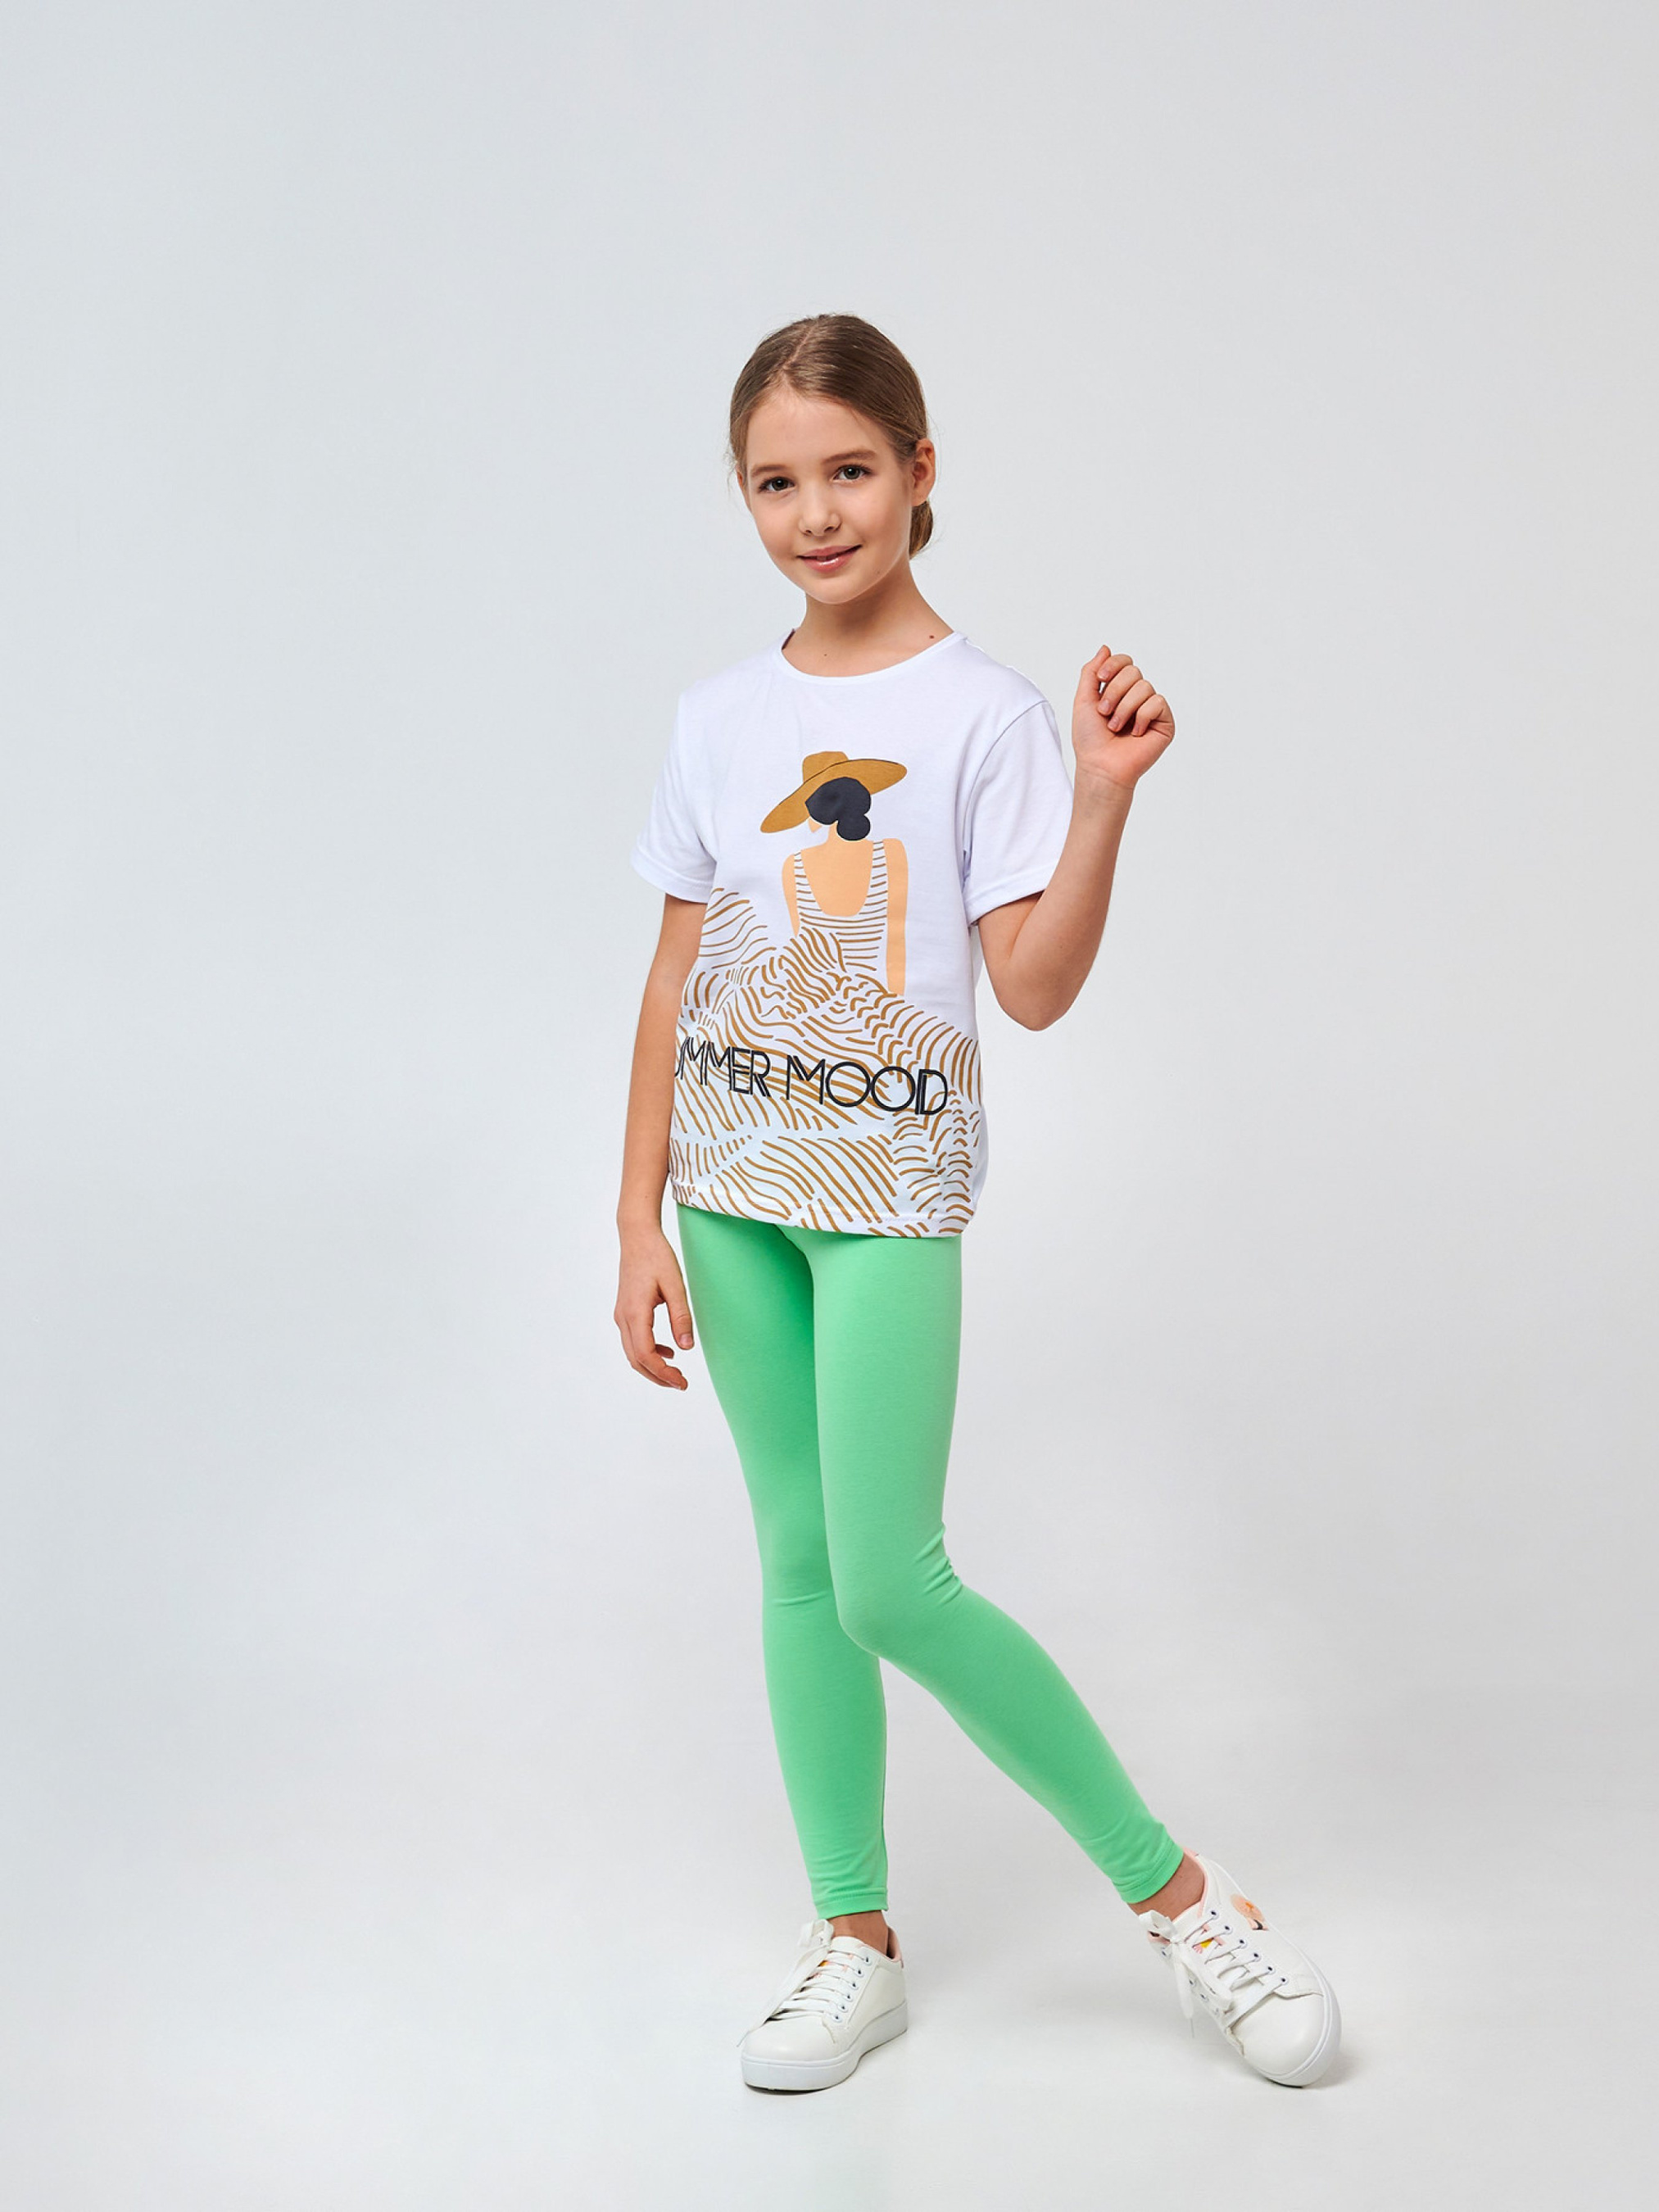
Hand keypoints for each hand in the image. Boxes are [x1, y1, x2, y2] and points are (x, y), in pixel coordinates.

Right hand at [614, 1224, 694, 1389]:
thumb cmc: (657, 1256)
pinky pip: (633, 1340)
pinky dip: (648, 1352)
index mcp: (635, 1313)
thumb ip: (681, 1317)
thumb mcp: (675, 1285)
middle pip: (636, 1360)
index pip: (646, 1354)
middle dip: (658, 1376)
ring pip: (632, 1353)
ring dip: (652, 1367)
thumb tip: (687, 1347)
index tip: (682, 1382)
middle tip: (682, 1384)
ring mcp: (621, 1315)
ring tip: (676, 1374)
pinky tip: (668, 1351)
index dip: (663, 1373)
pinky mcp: (625, 1311)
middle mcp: (623, 1317)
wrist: (637, 1236)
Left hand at [1071, 646, 1174, 790]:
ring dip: (1125, 708)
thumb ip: (1091, 672)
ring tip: (1116, 727)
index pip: (1125, 662)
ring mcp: (1151, 709)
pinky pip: (1157, 702)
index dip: (1114, 665)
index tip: (1101, 678)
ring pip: (1144, 686)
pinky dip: (1141, 717)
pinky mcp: (1164, 722)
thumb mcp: (1083, 699)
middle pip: (1133, 671)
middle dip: (1115, 691)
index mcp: (1119, 690)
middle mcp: (1136, 697)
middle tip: (1104, 713)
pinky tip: (1135, 733)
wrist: (1100, 766)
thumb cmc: (1090, 739)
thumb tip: (1105, 648)